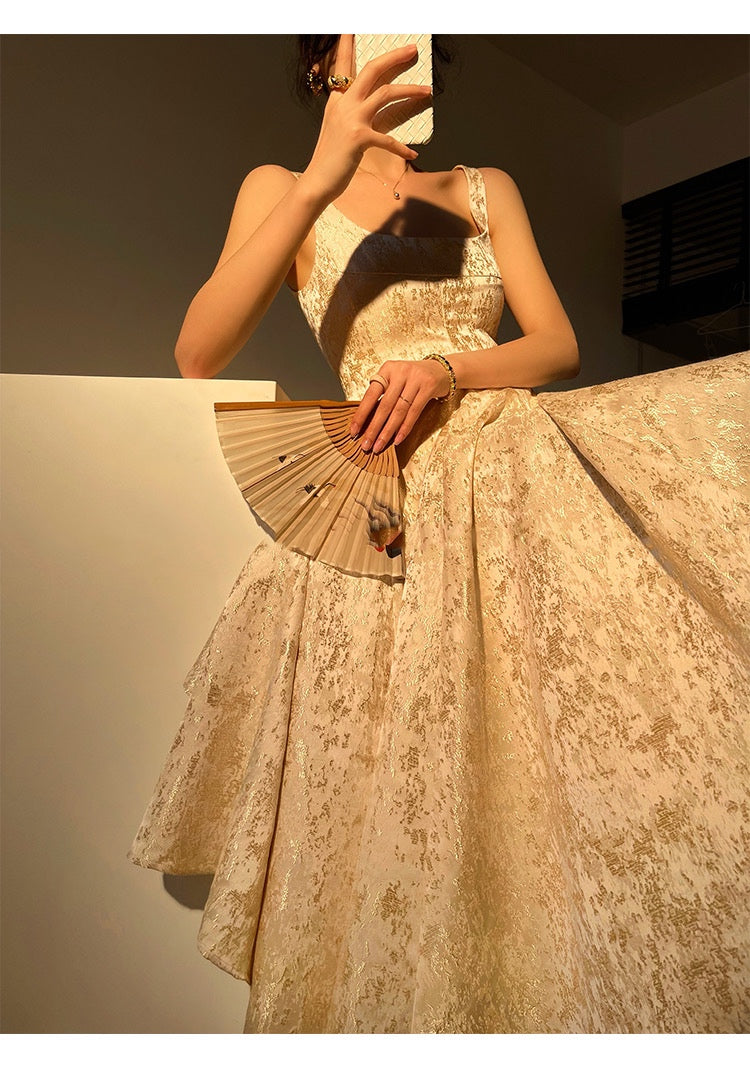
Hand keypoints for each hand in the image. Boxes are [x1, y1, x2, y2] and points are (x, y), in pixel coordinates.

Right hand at [299, 34, 431, 204]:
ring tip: (427, 91)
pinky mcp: (358, 138)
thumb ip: (356, 116)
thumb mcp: (341, 131)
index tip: (351, 27)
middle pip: (372, 70)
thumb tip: (377, 110)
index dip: (347, 45)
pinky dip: (402, 147)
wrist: (317, 182)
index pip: (343, 66)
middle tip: (412, 50)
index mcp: (338, 101)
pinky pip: (388, 139)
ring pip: (386, 94)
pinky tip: (413, 154)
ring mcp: (351, 120)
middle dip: (394, 57)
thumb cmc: (331, 160)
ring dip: (410, 91)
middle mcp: (344, 104)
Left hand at [348, 359, 452, 452]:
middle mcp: (400, 372)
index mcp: (387, 369)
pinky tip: (397, 440)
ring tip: (379, 446)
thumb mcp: (395, 379)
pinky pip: (414, 413)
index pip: (370, 394)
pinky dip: (404, 428)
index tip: (353, 431)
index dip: (361, 414)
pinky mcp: (428, 387)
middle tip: (366, 444)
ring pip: (398, 411)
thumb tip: (366, 422)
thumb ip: (383, 394)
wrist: (440, 370)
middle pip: (384, 405)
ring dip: (387, 432)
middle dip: (373, 428)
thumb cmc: (412, 379)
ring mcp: (415, 379)